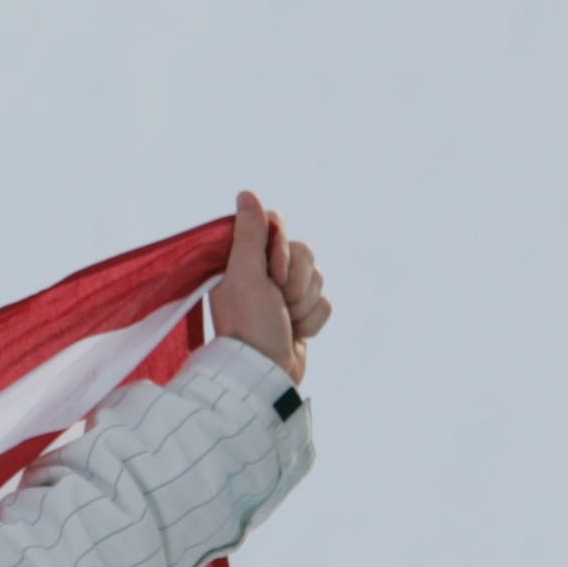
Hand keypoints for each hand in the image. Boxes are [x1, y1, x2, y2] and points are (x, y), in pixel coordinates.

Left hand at [211, 191, 330, 386]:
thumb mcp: (245, 275)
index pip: (276, 227)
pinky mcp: (301, 314)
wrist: (265, 374)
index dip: (282, 249)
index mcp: (242, 260)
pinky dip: (313, 320)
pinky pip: (325, 302)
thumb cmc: (250, 324)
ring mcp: (283, 295)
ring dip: (304, 303)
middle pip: (304, 251)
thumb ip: (249, 234)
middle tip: (278, 302)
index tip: (272, 272)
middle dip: (296, 281)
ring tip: (285, 322)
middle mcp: (261, 274)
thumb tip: (247, 192)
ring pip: (317, 277)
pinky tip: (296, 334)